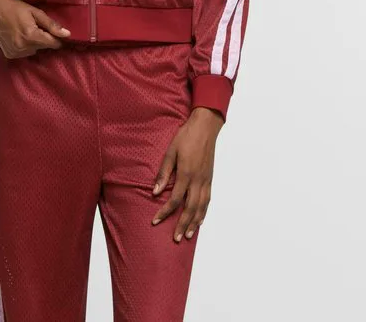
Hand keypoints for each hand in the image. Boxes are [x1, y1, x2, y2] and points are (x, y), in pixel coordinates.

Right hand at [0, 0, 70, 57]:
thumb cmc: (15, 8)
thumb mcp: (35, 12)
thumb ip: (51, 25)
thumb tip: (67, 34)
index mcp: (31, 36)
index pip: (53, 44)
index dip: (57, 38)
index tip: (57, 33)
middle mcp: (23, 47)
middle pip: (44, 47)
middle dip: (43, 38)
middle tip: (35, 25)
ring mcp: (15, 52)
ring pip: (34, 50)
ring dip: (34, 43)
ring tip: (26, 29)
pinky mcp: (10, 54)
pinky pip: (24, 53)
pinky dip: (25, 46)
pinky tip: (19, 36)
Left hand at [151, 106, 223, 241]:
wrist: (205, 127)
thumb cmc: (186, 137)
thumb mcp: (170, 151)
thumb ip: (163, 172)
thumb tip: (155, 192)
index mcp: (186, 174)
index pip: (175, 200)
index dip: (165, 212)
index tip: (155, 221)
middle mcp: (198, 180)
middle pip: (190, 208)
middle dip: (181, 225)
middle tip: (175, 239)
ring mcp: (206, 180)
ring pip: (201, 207)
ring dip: (194, 223)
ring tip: (187, 235)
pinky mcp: (210, 178)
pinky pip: (208, 200)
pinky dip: (204, 212)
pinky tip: (200, 219)